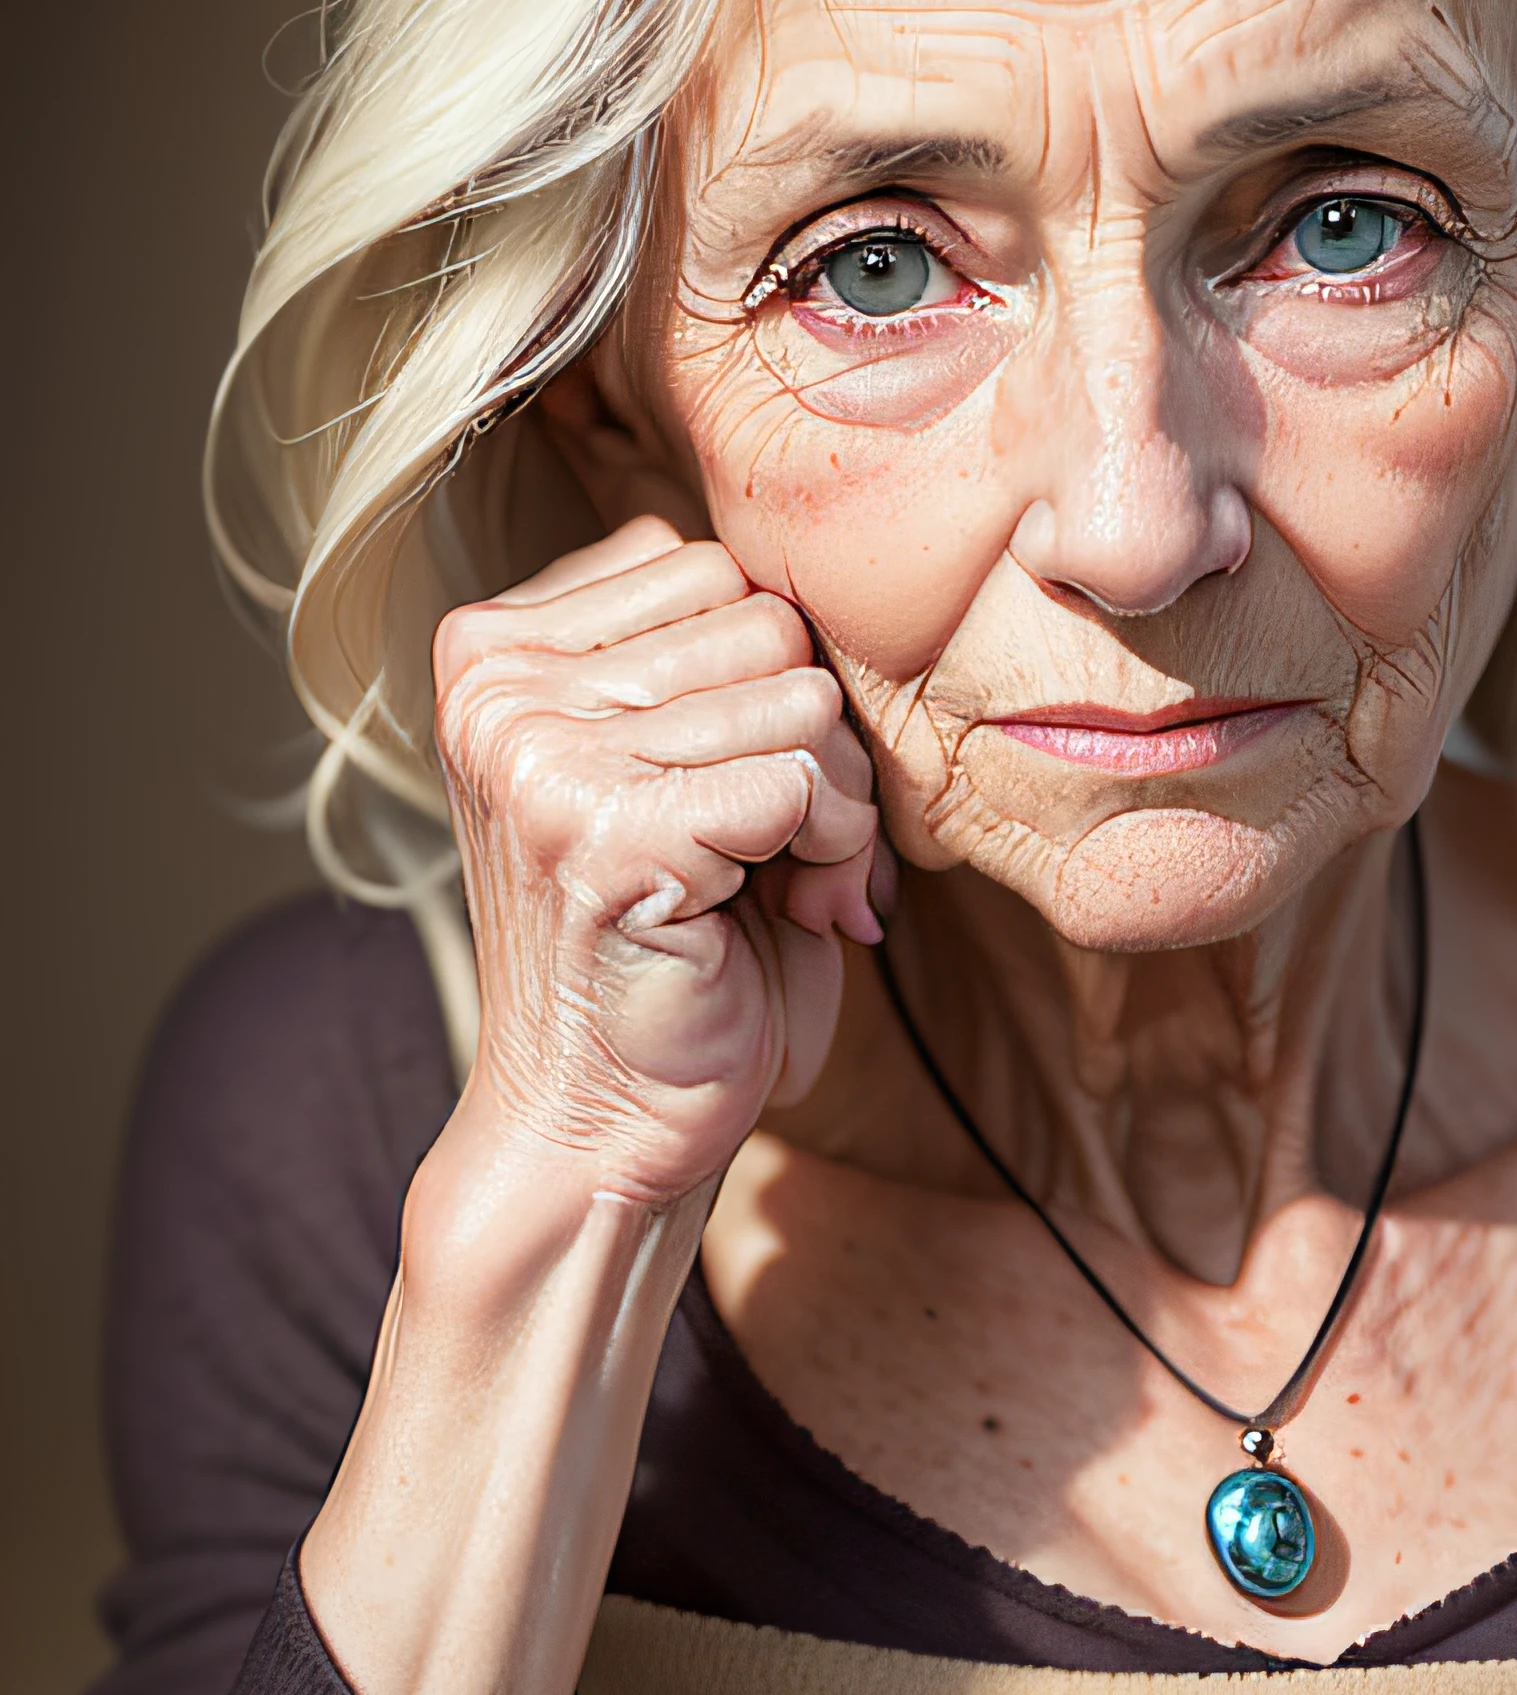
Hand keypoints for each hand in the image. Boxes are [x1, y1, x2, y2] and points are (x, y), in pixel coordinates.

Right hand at [433, 515, 882, 1208]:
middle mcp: (497, 683)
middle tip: (775, 852)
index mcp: (495, 645)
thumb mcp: (679, 766)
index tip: (742, 796)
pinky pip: (800, 778)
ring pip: (798, 693)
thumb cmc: (670, 958)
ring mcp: (536, 751)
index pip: (709, 566)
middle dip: (812, 740)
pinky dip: (832, 852)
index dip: (766, 680)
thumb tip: (843, 576)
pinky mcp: (599, 828)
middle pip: (762, 616)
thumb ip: (717, 659)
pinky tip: (785, 916)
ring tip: (773, 888)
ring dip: (831, 805)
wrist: (603, 1128)